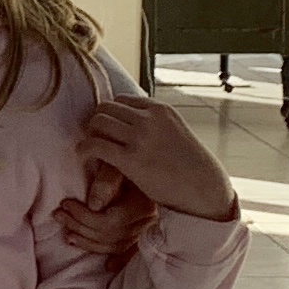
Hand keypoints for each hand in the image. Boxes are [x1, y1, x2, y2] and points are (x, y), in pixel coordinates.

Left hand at [59, 92, 239, 258]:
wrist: (204, 189)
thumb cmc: (192, 167)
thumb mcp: (176, 133)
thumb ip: (157, 125)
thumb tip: (136, 126)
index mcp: (160, 109)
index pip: (122, 100)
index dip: (112, 114)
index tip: (109, 129)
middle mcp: (149, 118)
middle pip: (106, 107)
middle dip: (97, 122)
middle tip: (95, 139)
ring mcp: (139, 137)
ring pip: (98, 122)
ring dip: (89, 134)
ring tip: (89, 150)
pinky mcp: (131, 159)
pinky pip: (95, 145)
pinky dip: (84, 150)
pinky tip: (84, 158)